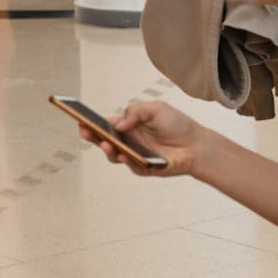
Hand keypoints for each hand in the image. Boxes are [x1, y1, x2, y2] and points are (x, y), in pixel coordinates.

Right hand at [82, 101, 207, 177]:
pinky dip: (127, 160)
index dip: (92, 124)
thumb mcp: (157, 109)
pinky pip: (130, 165)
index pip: (105, 125)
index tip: (81, 121)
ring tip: (107, 144)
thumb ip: (136, 111)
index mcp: (128, 126)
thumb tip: (118, 124)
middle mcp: (128, 141)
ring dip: (108, 150)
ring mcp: (133, 155)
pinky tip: (125, 155)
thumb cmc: (177, 125)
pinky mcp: (142, 167)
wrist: (196, 144)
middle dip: (93, 137)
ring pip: (114, 155)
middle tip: (86, 132)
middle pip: (104, 140)